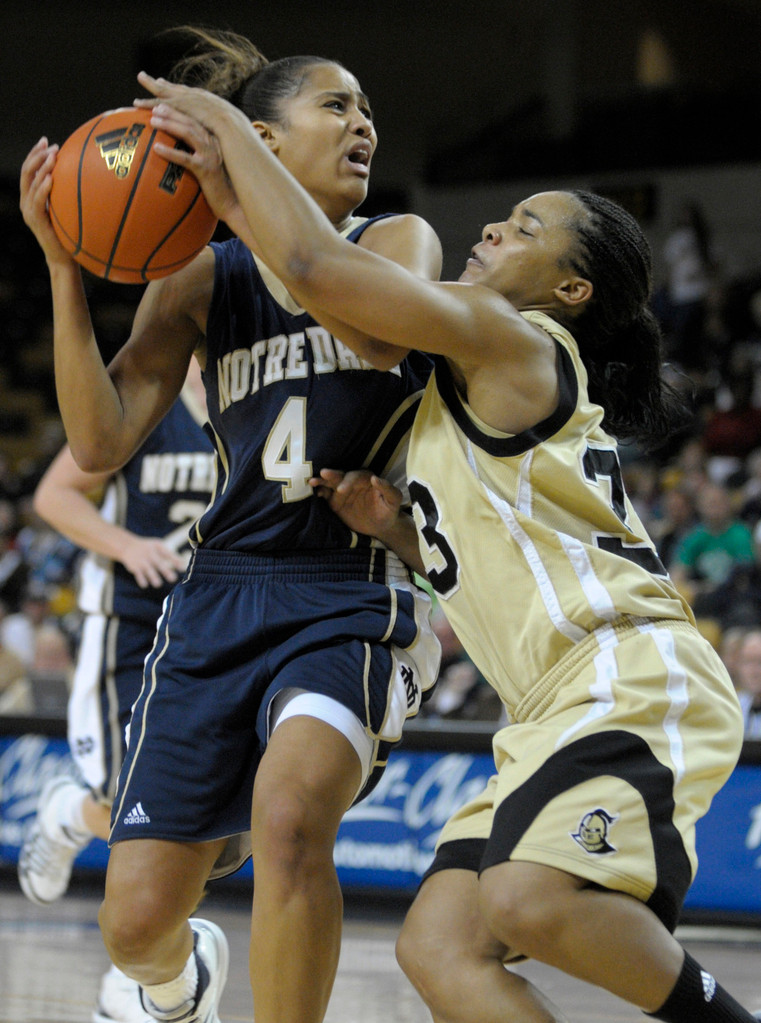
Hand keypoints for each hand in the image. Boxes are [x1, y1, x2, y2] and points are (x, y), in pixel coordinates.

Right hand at [19, 138, 76, 268]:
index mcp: (31, 198)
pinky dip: (43, 188)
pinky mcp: (36, 222)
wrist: (64, 259)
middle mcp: (26, 203)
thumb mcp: (66, 209)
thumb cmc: (69, 234)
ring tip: (54, 156)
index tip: (47, 141)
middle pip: (26, 172)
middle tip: (52, 146)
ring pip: (31, 183)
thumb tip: (82, 174)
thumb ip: (66, 193)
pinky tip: (52, 178)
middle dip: (38, 156)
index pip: (29, 170)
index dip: (35, 154)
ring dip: (42, 167)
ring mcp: (29, 212)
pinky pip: (38, 201)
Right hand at [119, 536, 186, 588]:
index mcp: (157, 547)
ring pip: (148, 570)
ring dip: (153, 577)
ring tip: (158, 584)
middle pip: (158, 563)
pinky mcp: (134, 567)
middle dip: (165, 571)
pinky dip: (141, 579)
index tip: (183, 568)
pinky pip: (138, 574)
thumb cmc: (148, 548)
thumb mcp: (158, 546)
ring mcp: (141, 561)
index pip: (167, 554)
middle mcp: (150, 554)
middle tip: (173, 579)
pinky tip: (145, 585)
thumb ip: (170, 555)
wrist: (127, 546)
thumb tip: (183, 565)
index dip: (175, 560)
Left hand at [135, 73, 243, 225]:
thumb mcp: (209, 165)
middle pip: (190, 119)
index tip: (161, 96)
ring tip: (153, 120)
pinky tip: (156, 149)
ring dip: (169, 124)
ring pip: (188, 133)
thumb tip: (181, 146)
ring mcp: (210, 155)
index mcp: (213, 138)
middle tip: (153, 105)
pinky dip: (170, 152)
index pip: (194, 116)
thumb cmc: (219, 187)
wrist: (233, 205)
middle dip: (171, 110)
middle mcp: (214, 142)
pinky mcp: (206, 169)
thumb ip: (198, 152)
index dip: (178, 104)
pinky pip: (185, 158)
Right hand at [309, 468, 402, 539]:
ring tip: (312, 481)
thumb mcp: (394, 500)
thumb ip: (387, 488)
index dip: (348, 481)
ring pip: (331, 484)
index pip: (355, 477)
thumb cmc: (389, 510)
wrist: (382, 525)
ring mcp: (342, 492)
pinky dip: (320, 493)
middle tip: (323, 474)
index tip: (341, 490)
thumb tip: (375, 478)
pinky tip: (314, 494)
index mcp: (366, 478)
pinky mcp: (336, 502)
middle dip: (332, 476)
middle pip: (340, 476)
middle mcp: (352, 482)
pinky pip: (326, 496)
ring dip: (321, 482)